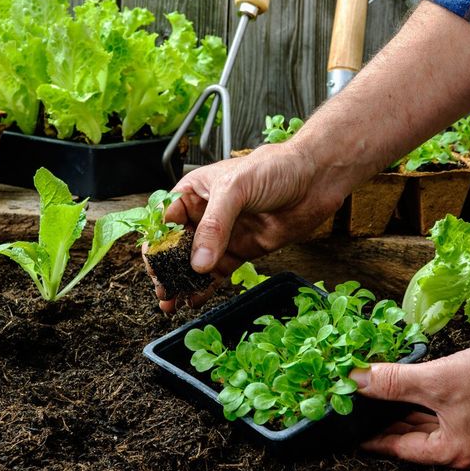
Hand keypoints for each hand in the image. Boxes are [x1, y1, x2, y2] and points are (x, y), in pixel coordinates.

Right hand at [153, 142, 344, 311]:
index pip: (165, 220)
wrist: (315, 179)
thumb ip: (215, 225)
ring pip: (195, 264)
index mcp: (195, 192)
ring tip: (171, 302)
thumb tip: (198, 261)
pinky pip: (218, 273)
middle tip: (162, 290)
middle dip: (166, 269)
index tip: (154, 266)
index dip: (156, 243)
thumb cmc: (275, 168)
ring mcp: (224, 235)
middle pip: (176, 247)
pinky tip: (194, 300)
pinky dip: (205, 288)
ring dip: (182, 283)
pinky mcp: (242, 251)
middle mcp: (205, 215)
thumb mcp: (236, 189)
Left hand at [350, 334, 469, 468]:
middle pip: (419, 440)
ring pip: (435, 428)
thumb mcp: (436, 379)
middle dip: (390, 424)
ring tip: (382, 402)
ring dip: (410, 414)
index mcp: (456, 453)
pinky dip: (431, 408)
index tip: (352, 432)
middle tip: (362, 412)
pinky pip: (452, 419)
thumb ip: (393, 383)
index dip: (374, 438)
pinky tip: (417, 393)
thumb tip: (356, 381)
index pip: (402, 449)